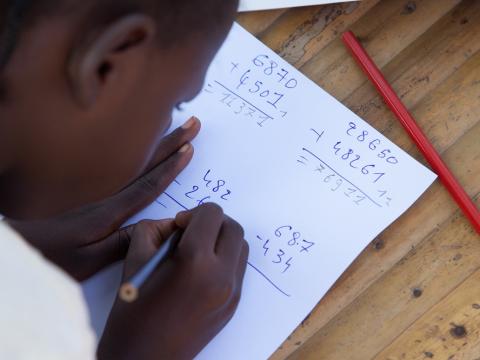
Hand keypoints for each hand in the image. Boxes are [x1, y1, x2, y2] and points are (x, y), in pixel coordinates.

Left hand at [7, 117, 200, 280]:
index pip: (149, 183)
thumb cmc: (52, 257)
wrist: (19, 247)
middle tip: (193, 124)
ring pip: (134, 159)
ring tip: (172, 121)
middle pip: (146, 163)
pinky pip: (121, 164)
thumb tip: (158, 228)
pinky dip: (136, 150)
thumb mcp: (88, 260)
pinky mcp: (91, 192)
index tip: (189, 148)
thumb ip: (123, 244)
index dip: (171, 166)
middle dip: (172, 142)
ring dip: (157, 141)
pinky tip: (140, 145)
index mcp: (110, 209)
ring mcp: (99, 190)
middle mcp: (108, 193)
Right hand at [98, 204, 248, 359]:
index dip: (193, 213)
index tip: (178, 226)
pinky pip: (238, 269)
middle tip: (190, 233)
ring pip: (240, 247)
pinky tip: (202, 270)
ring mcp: (231, 293)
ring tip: (197, 251)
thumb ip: (155, 229)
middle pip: (232, 227)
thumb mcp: (135, 259)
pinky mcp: (234, 305)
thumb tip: (176, 223)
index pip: (212, 214)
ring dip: (222, 240)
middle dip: (212, 223)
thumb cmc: (133, 312)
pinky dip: (225, 259)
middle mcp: (221, 276)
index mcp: (195, 261)